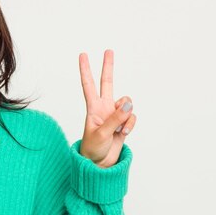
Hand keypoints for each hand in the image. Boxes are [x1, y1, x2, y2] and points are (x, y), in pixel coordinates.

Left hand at [78, 49, 136, 167]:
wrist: (99, 164)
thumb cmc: (93, 149)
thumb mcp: (101, 134)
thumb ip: (115, 119)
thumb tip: (128, 104)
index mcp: (93, 108)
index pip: (88, 85)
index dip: (86, 70)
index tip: (83, 55)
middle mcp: (104, 108)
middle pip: (107, 83)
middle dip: (108, 67)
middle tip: (108, 50)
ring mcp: (114, 115)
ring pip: (127, 104)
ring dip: (126, 116)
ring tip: (119, 130)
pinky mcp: (123, 123)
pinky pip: (132, 118)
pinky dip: (130, 126)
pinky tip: (122, 134)